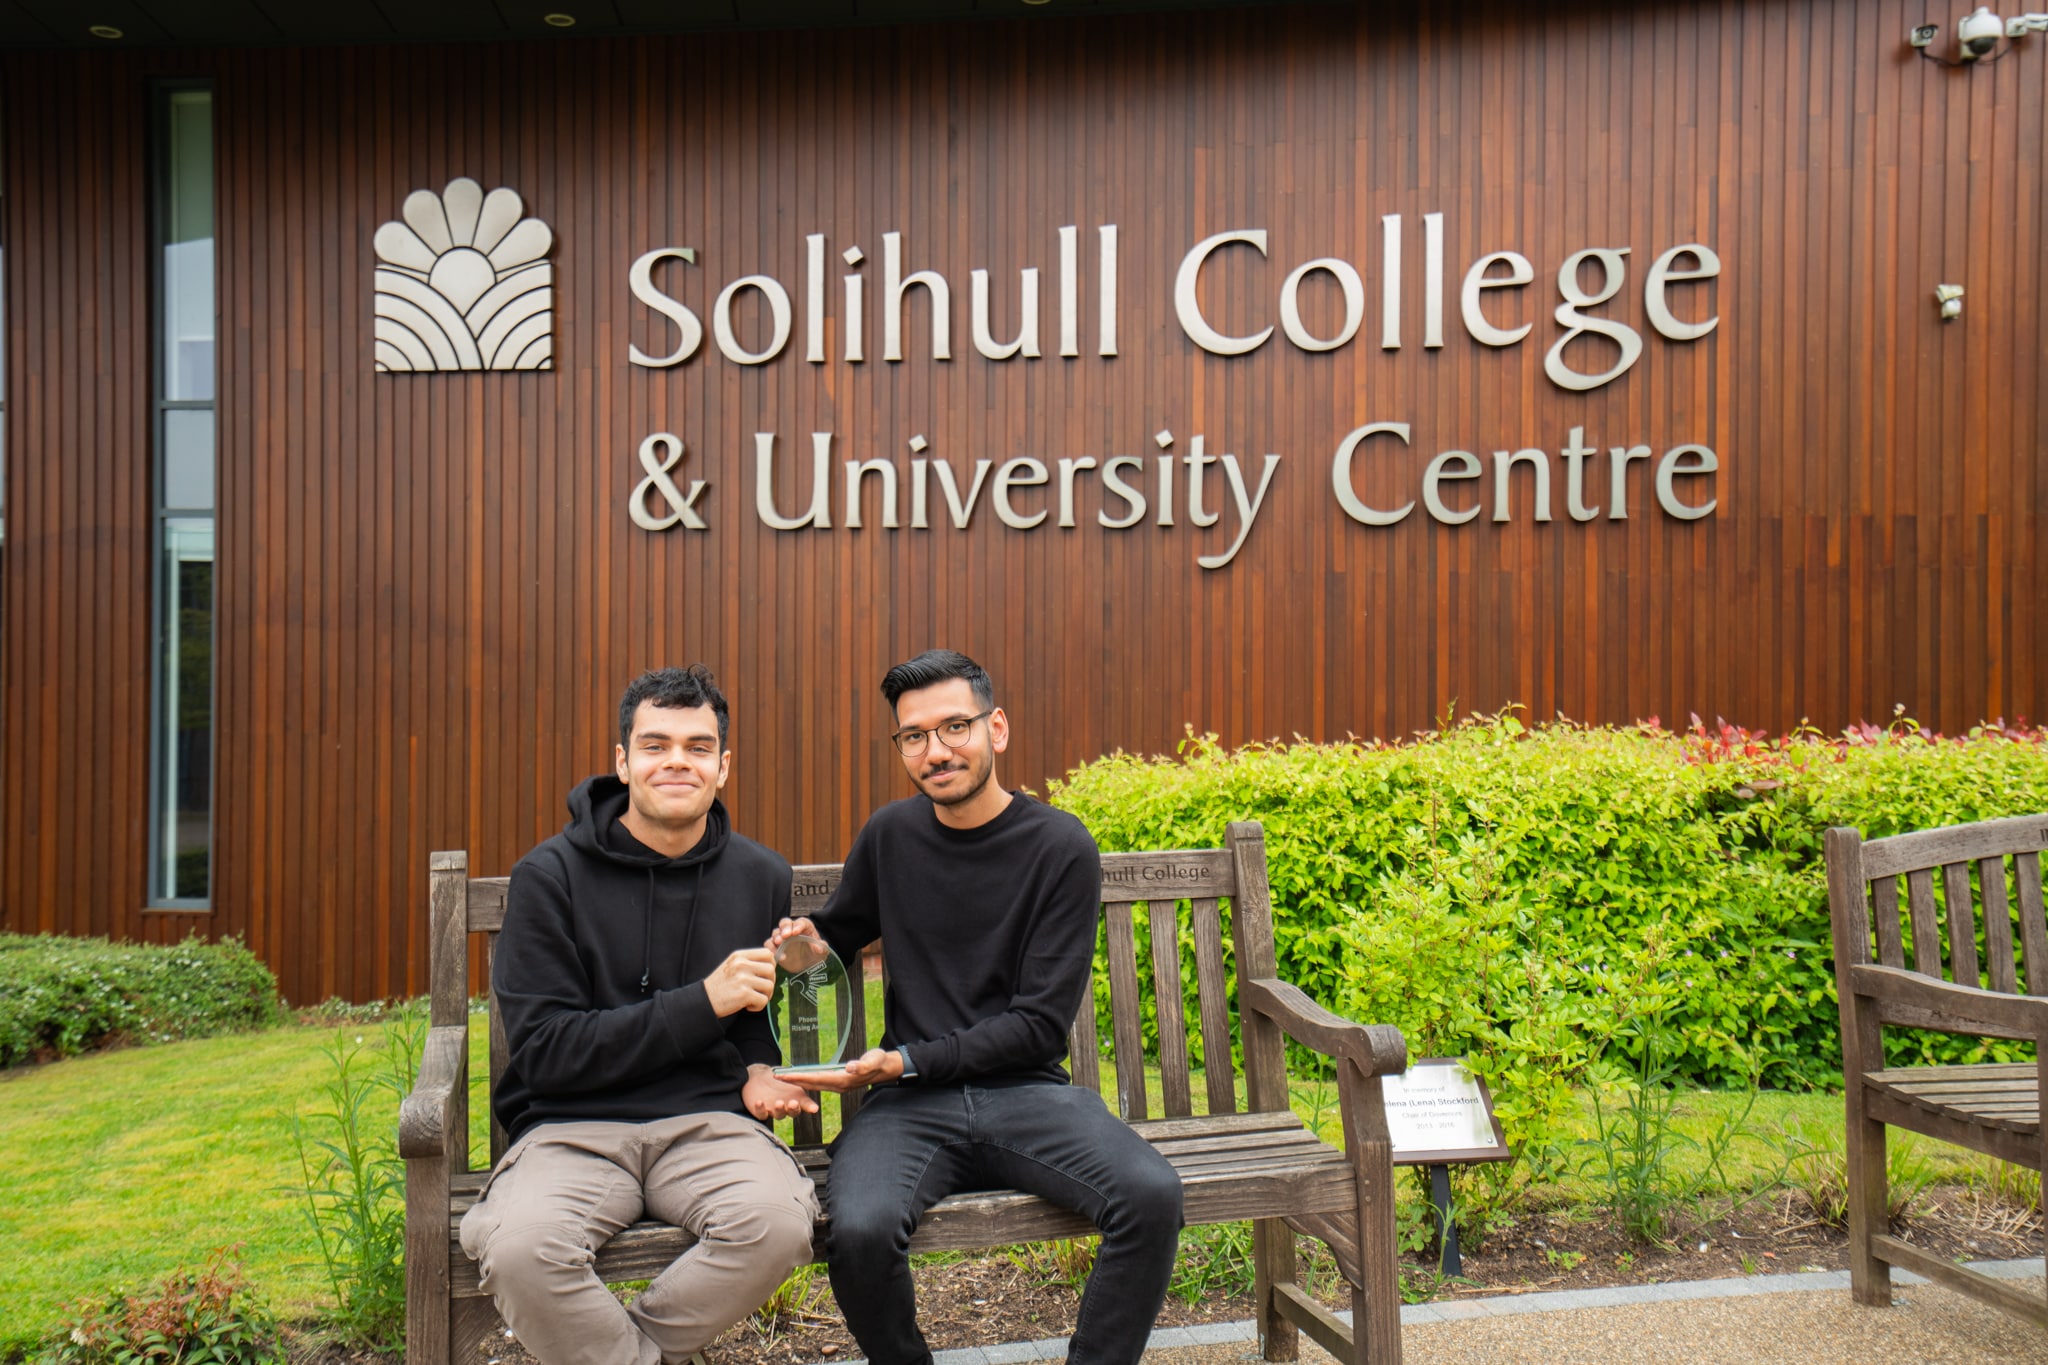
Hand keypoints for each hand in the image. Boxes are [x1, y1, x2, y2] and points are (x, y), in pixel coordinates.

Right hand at [704, 947, 775, 1016]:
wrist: (704, 1001)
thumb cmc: (721, 985)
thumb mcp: (732, 965)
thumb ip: (750, 962)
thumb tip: (773, 964)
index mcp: (739, 956)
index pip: (767, 954)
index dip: (770, 965)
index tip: (764, 975)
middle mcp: (741, 965)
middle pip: (771, 970)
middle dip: (769, 982)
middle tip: (759, 990)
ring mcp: (742, 979)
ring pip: (770, 986)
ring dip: (765, 995)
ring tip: (753, 998)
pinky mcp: (743, 994)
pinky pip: (763, 1000)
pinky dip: (758, 1006)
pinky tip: (747, 1006)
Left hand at [743, 1064, 819, 1118]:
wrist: (758, 1077)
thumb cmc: (776, 1078)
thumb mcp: (787, 1076)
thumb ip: (797, 1079)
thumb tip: (806, 1079)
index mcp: (796, 1099)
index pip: (805, 1105)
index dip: (810, 1107)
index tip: (814, 1109)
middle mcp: (786, 1108)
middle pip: (793, 1113)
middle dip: (793, 1108)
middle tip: (793, 1103)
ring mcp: (773, 1111)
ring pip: (779, 1115)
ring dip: (779, 1110)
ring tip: (779, 1103)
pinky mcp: (760, 1112)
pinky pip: (761, 1114)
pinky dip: (761, 1109)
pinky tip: (760, 1101)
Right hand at [768, 916, 817, 950]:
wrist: (807, 965)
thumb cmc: (815, 955)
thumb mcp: (822, 952)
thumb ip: (822, 947)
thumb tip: (819, 948)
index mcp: (804, 926)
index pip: (801, 922)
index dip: (798, 926)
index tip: (796, 932)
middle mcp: (792, 929)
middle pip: (785, 923)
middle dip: (785, 928)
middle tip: (785, 936)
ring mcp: (782, 937)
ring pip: (776, 932)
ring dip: (776, 937)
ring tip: (779, 943)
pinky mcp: (775, 946)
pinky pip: (769, 944)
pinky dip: (770, 948)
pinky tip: (776, 955)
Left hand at [782, 1047, 903, 1092]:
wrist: (887, 1068)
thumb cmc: (880, 1061)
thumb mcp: (874, 1059)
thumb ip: (863, 1064)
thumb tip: (849, 1067)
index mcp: (844, 1079)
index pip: (816, 1079)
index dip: (799, 1077)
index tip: (784, 1075)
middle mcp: (839, 1085)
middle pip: (811, 1084)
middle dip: (793, 1081)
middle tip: (776, 1076)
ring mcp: (839, 1086)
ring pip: (814, 1085)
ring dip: (799, 1082)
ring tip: (784, 1077)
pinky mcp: (840, 1083)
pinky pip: (820, 1084)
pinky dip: (808, 1081)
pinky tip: (801, 1078)